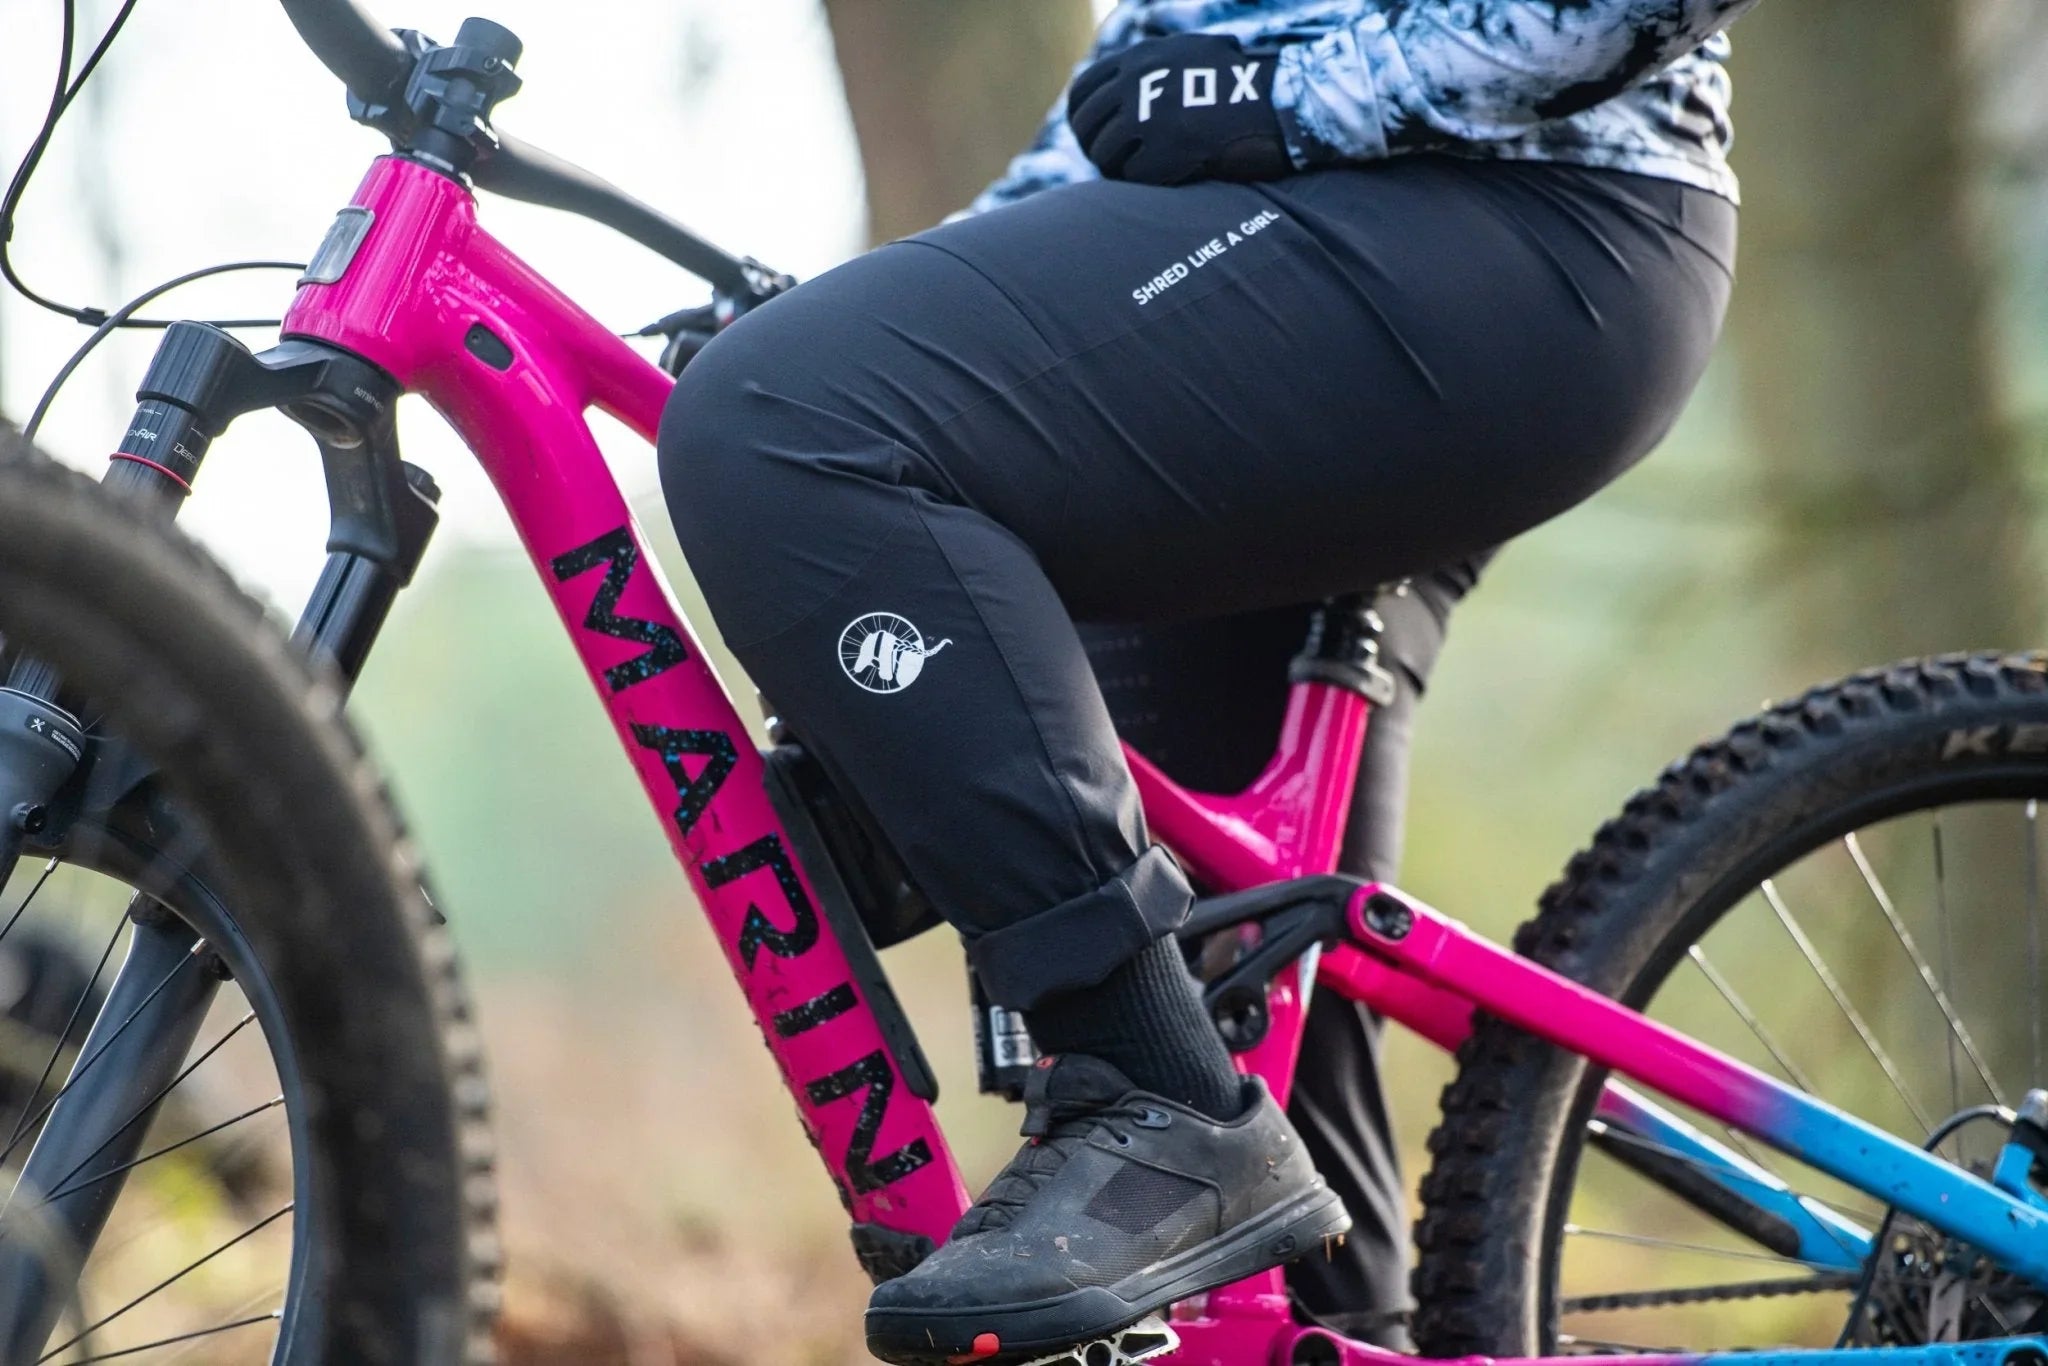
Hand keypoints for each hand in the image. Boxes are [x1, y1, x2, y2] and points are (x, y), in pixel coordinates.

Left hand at [1067, 32, 1290, 185]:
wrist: (1283, 102)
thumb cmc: (1240, 85)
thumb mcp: (1190, 54)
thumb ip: (1151, 66)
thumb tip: (1116, 82)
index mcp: (1139, 57)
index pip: (1082, 94)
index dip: (1082, 123)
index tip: (1094, 140)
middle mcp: (1138, 81)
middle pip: (1088, 130)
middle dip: (1099, 152)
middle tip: (1118, 167)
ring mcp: (1151, 114)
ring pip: (1105, 156)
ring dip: (1122, 171)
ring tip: (1149, 173)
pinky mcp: (1168, 148)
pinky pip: (1134, 178)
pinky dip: (1149, 183)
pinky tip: (1172, 177)